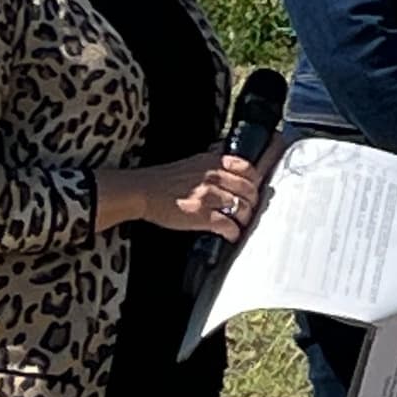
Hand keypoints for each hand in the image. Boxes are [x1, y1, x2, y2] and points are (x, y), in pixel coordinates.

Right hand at [100, 147, 261, 239]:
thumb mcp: (194, 161)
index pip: (248, 170)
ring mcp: (208, 196)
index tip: (253, 191)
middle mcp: (214, 177)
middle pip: (249, 190)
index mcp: (214, 162)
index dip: (254, 183)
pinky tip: (231, 234)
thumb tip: (232, 162)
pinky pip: (227, 225)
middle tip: (249, 209)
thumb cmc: (165, 179)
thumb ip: (214, 161)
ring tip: (240, 223)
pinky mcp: (201, 215)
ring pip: (241, 208)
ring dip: (245, 218)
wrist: (142, 191)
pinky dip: (233, 232)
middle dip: (252, 202)